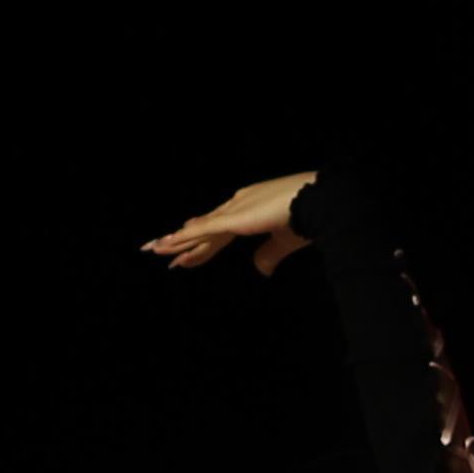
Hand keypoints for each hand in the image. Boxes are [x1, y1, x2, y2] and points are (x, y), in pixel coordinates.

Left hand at [144, 175, 325, 275]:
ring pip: (199, 229)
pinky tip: (166, 244)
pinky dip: (183, 238)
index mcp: (252, 207)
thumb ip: (270, 254)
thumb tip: (259, 269)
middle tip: (163, 250)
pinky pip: (202, 231)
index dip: (205, 240)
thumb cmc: (308, 219)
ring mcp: (235, 209)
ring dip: (177, 240)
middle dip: (185, 241)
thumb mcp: (285, 241)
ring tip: (155, 249)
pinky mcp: (233, 218)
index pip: (222, 227)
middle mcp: (239, 204)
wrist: (318, 203)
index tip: (189, 248)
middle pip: (206, 227)